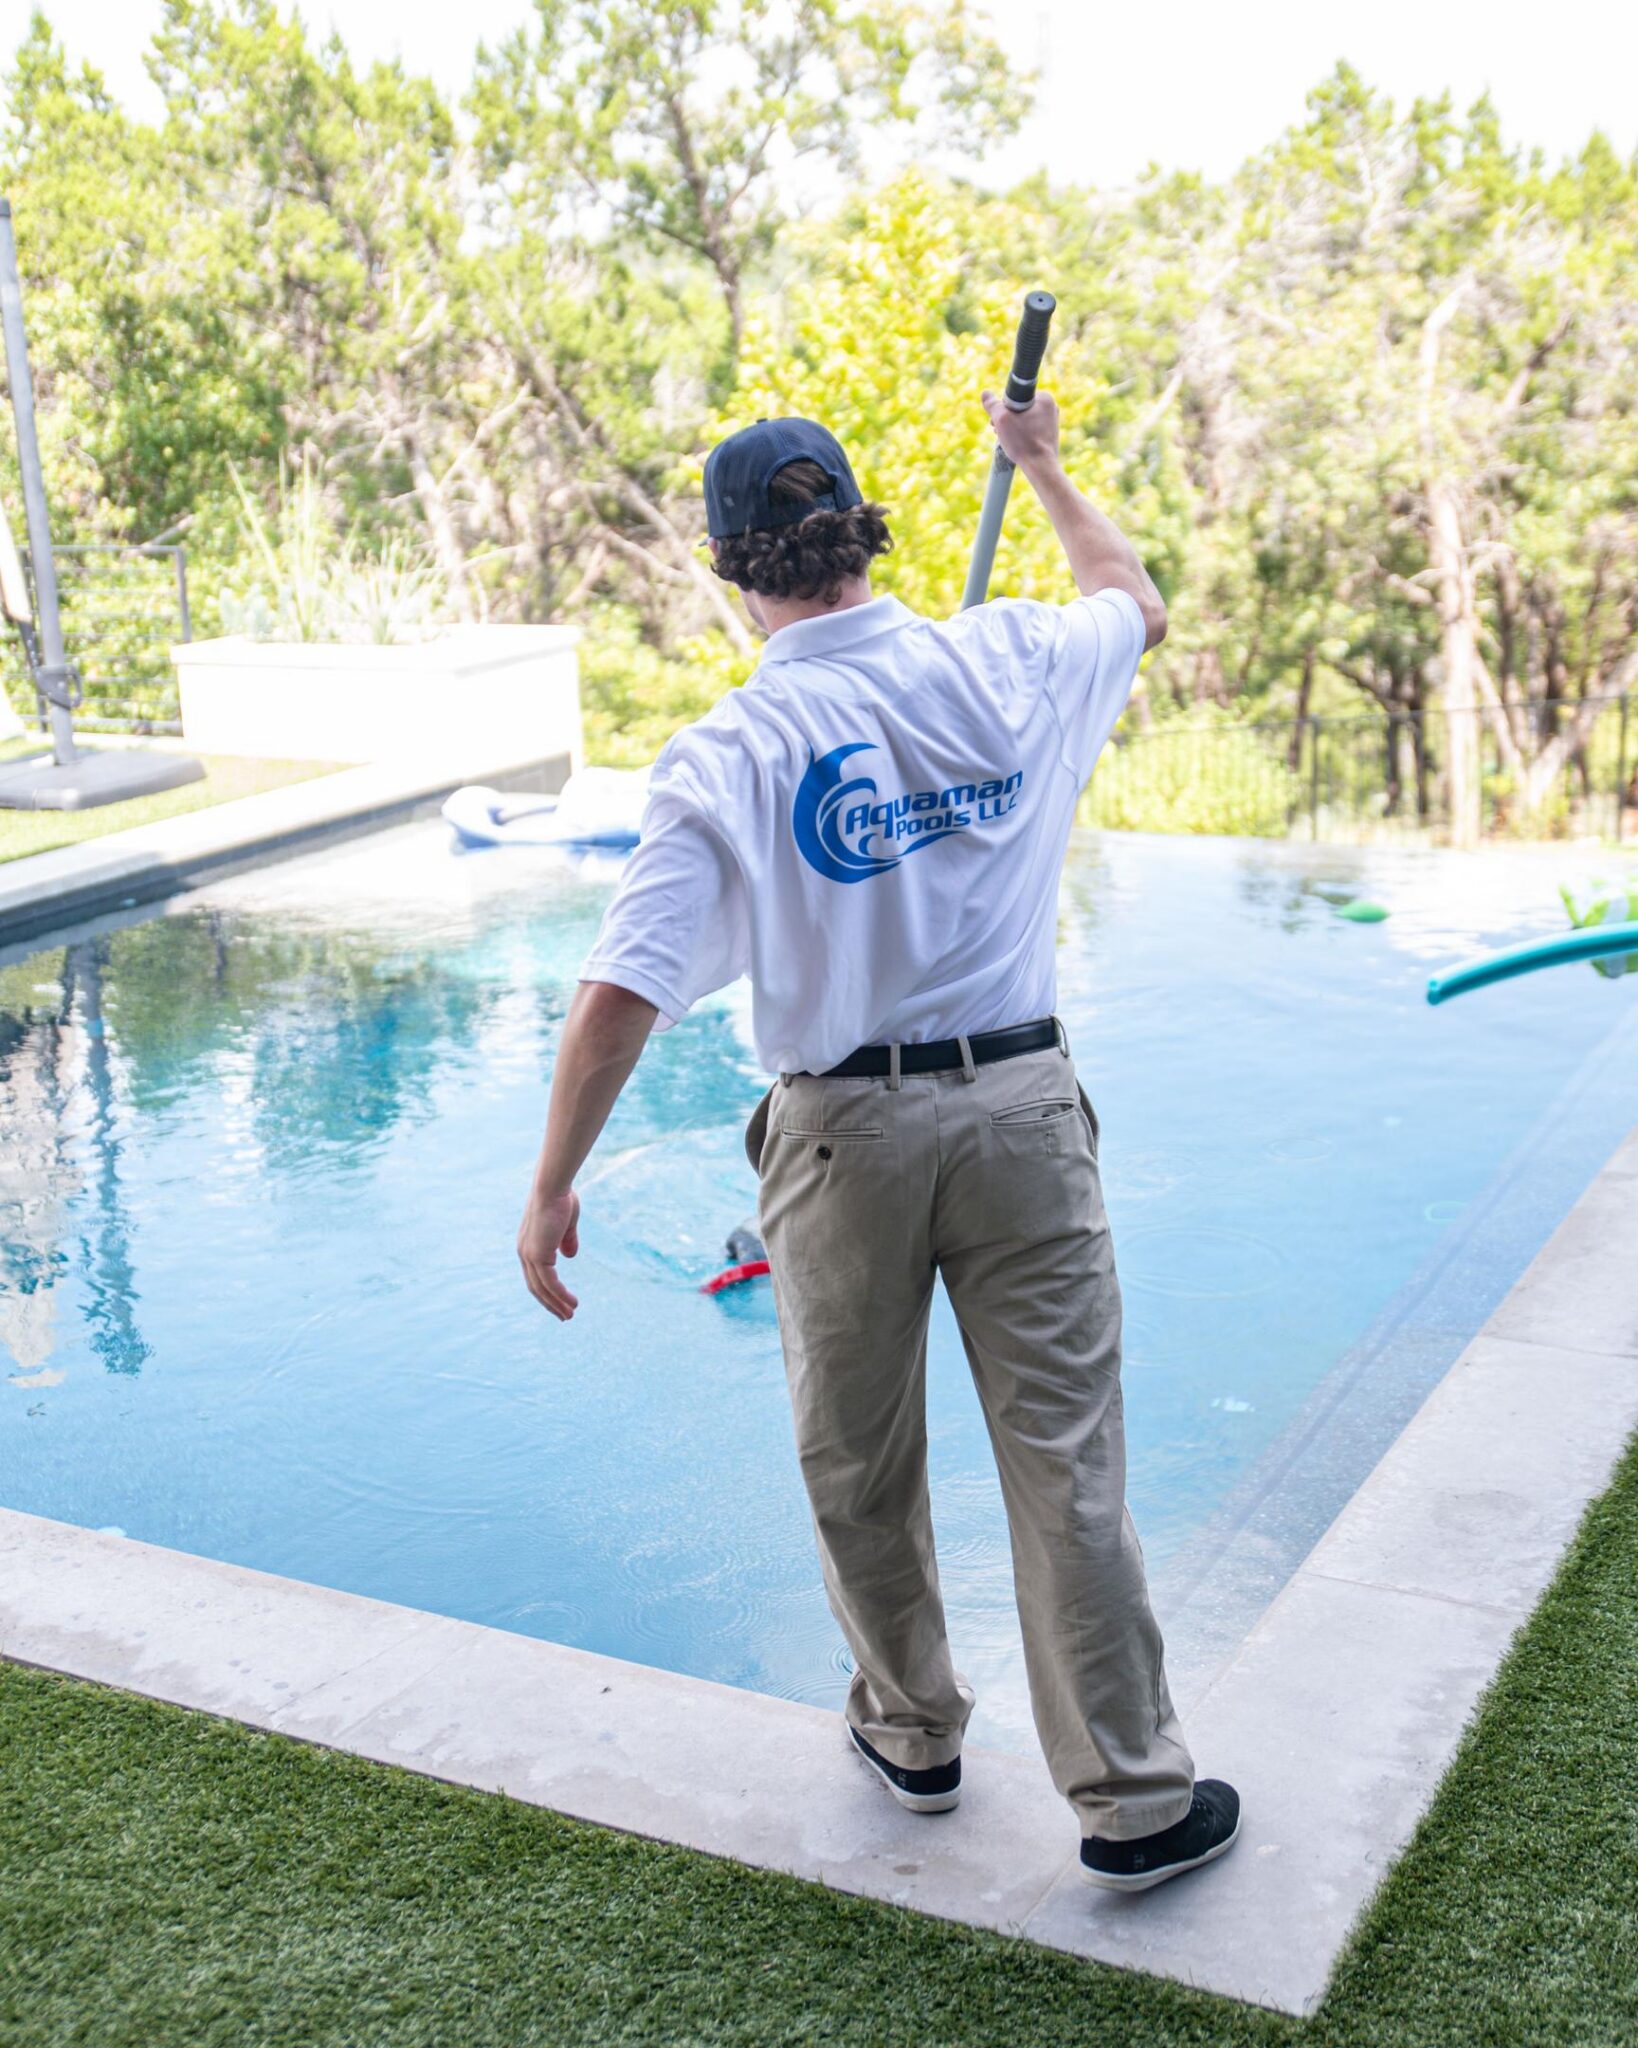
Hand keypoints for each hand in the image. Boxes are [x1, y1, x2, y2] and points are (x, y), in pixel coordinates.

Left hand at [518, 1187, 580, 1320]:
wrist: (552, 1187)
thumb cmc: (560, 1199)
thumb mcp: (566, 1224)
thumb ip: (566, 1241)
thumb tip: (570, 1256)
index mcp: (528, 1244)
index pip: (535, 1274)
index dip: (547, 1289)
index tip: (560, 1300)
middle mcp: (524, 1253)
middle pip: (535, 1287)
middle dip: (550, 1303)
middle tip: (564, 1315)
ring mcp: (529, 1255)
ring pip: (542, 1289)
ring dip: (556, 1304)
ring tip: (569, 1315)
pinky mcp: (538, 1256)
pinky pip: (550, 1283)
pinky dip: (560, 1295)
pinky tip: (571, 1303)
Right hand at [981, 387, 1060, 475]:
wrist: (1040, 466)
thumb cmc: (1023, 442)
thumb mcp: (1002, 419)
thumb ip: (992, 405)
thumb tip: (985, 393)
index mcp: (1044, 397)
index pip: (1016, 396)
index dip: (1003, 407)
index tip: (998, 420)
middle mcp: (1051, 407)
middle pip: (1020, 408)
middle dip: (1007, 419)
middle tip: (999, 431)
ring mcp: (1052, 421)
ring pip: (1024, 419)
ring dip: (1013, 428)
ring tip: (1007, 440)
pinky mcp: (1049, 434)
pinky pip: (1030, 429)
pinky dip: (1021, 435)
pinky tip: (1017, 444)